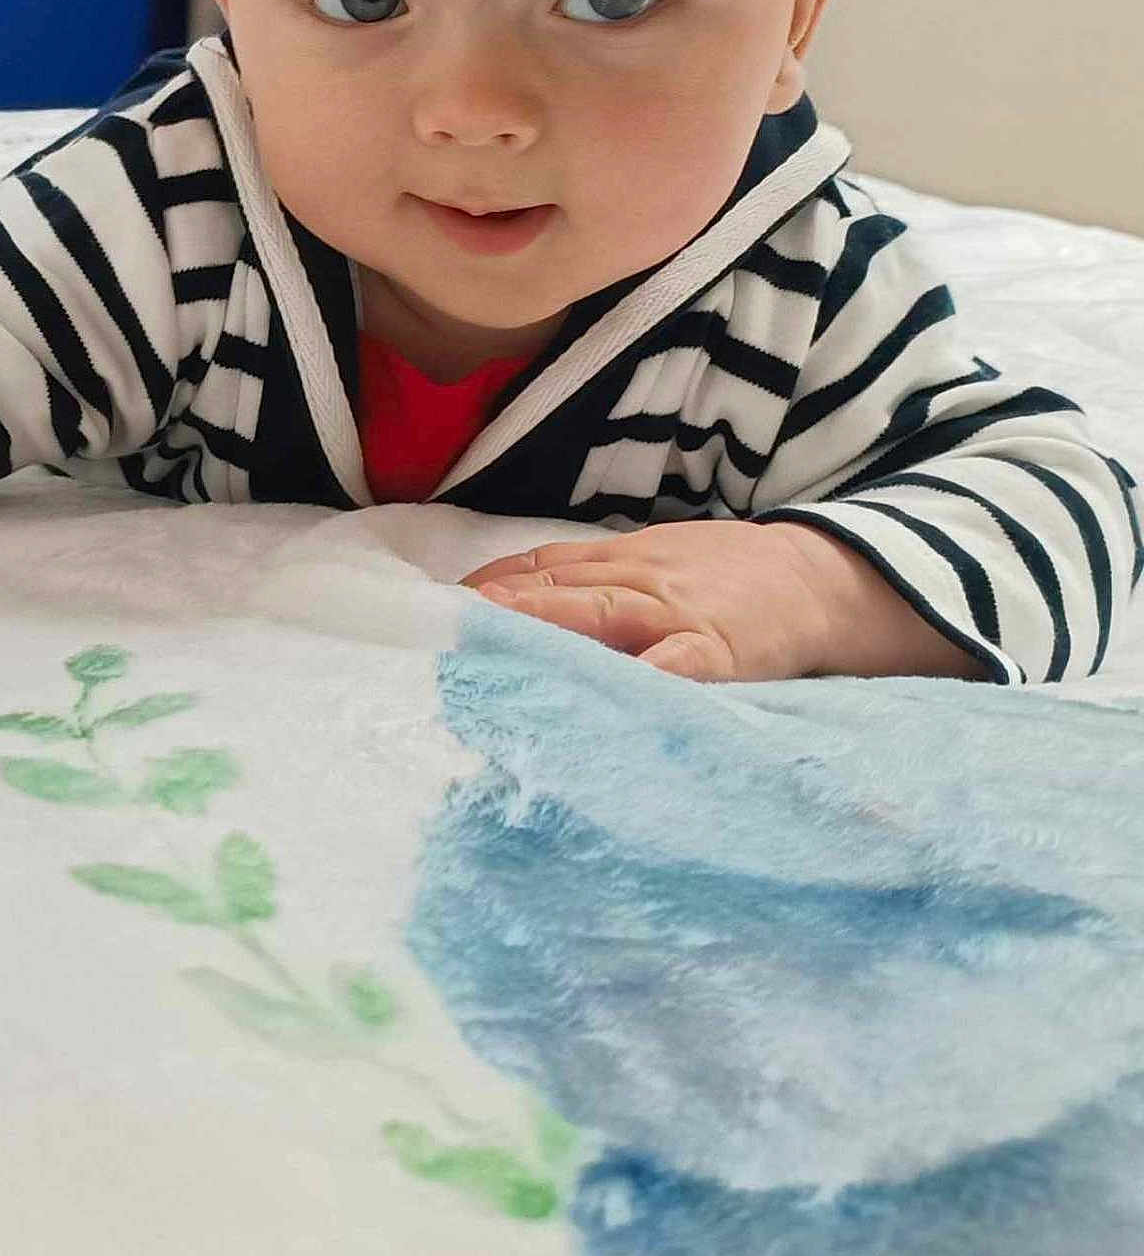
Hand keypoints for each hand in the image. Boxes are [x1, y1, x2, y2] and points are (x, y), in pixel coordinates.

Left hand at [460, 519, 838, 682]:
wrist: (821, 578)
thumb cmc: (725, 579)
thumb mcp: (654, 563)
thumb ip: (590, 580)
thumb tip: (510, 600)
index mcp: (620, 559)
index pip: (541, 566)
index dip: (487, 584)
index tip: (434, 607)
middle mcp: (638, 579)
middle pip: (559, 587)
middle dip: (501, 606)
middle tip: (445, 627)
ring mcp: (676, 613)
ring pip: (601, 616)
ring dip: (545, 630)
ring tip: (493, 649)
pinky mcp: (719, 651)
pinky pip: (677, 665)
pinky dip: (642, 678)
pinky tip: (606, 696)